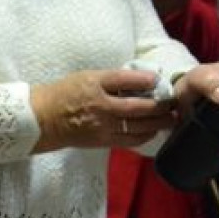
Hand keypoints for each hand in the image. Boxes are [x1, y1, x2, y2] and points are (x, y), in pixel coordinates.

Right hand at [30, 69, 177, 152]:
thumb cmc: (65, 94)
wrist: (44, 119)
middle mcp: (100, 106)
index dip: (144, 79)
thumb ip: (112, 78)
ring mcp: (102, 126)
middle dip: (160, 105)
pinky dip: (144, 136)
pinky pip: (129, 140)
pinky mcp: (102, 141)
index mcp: (94, 84)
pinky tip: (153, 131)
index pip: (123, 79)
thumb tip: (141, 80)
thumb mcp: (86, 77)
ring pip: (137, 126)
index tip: (158, 79)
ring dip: (158, 122)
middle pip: (137, 106)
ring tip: (172, 118)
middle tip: (174, 102)